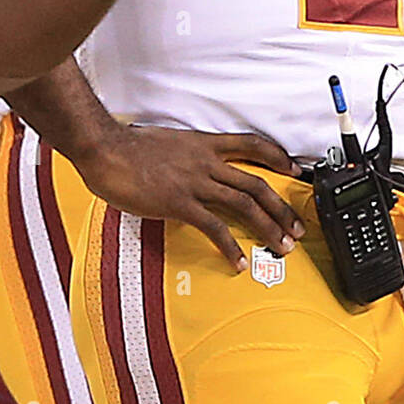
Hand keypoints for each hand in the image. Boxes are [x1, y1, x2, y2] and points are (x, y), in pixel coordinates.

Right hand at [76, 124, 305, 270]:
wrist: (106, 149)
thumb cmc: (129, 146)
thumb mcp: (168, 141)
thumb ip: (186, 153)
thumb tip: (190, 163)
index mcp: (205, 144)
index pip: (252, 145)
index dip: (277, 157)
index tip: (294, 169)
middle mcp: (207, 162)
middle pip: (257, 184)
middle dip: (282, 208)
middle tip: (296, 228)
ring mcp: (196, 183)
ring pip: (245, 205)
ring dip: (268, 227)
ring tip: (281, 247)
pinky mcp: (180, 203)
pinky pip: (214, 227)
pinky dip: (230, 247)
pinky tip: (238, 262)